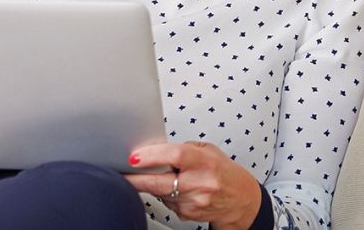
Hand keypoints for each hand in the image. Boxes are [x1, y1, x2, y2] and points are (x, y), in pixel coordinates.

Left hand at [125, 141, 261, 229]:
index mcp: (204, 161)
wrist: (240, 199)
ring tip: (163, 175)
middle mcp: (200, 183)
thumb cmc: (223, 171)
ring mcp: (194, 201)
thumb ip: (184, 148)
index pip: (175, 156)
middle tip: (123, 173)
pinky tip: (177, 188)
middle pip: (161, 182)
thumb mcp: (207, 150)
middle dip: (137, 179)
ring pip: (161, 193)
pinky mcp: (189, 214)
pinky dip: (166, 194)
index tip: (135, 157)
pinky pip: (168, 202)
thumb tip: (156, 148)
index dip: (152, 156)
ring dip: (154, 184)